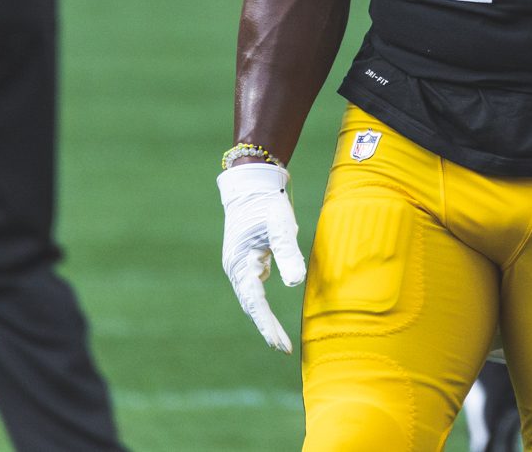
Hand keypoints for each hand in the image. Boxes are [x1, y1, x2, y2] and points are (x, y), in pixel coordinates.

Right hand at [218, 162, 304, 352]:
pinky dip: (260, 304)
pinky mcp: (245, 260)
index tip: (280, 344)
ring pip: (250, 299)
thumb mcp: (281, 226)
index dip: (268, 325)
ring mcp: (239, 265)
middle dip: (265, 327)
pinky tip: (270, 315)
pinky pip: (252, 289)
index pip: (255, 302)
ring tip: (277, 339)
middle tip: (282, 348)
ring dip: (262, 318)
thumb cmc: (267, 204)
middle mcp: (236, 268)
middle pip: (250, 306)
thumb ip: (288, 253)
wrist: (252, 184)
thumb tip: (294, 284)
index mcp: (241, 264)